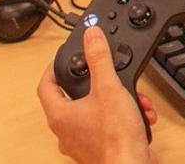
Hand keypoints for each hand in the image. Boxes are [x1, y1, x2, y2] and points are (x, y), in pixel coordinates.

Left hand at [36, 26, 159, 163]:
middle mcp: (66, 131)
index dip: (53, 68)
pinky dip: (121, 116)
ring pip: (93, 111)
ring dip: (115, 100)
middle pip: (72, 98)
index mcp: (60, 115)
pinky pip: (106, 125)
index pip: (46, 85)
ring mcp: (81, 142)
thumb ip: (99, 58)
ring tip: (133, 98)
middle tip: (106, 74)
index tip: (62, 58)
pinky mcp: (98, 149)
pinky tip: (138, 113)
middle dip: (97, 83)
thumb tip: (91, 36)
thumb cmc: (115, 137)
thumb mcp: (109, 87)